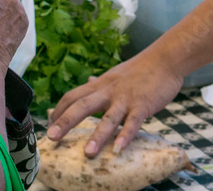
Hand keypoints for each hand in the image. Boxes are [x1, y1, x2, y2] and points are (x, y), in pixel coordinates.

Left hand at [46, 53, 183, 156]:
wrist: (164, 60)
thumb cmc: (139, 70)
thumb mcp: (114, 75)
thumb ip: (99, 82)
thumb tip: (87, 80)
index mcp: (99, 85)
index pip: (72, 96)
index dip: (59, 110)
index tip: (48, 124)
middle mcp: (107, 91)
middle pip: (81, 105)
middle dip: (65, 121)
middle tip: (51, 137)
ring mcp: (125, 98)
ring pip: (108, 118)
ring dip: (97, 136)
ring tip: (88, 153)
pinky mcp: (143, 105)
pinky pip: (133, 122)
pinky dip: (126, 135)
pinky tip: (119, 149)